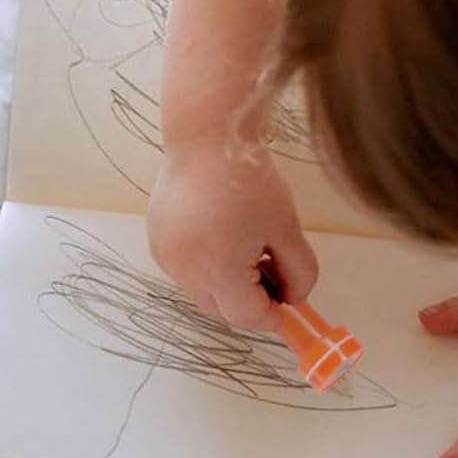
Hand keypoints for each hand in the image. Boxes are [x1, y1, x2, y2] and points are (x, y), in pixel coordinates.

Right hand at [147, 137, 318, 330]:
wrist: (208, 140)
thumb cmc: (248, 179)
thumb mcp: (287, 228)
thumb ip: (299, 272)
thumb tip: (295, 297)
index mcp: (218, 268)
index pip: (247, 316)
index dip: (271, 314)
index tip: (287, 305)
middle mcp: (185, 269)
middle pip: (222, 310)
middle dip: (248, 300)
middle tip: (271, 270)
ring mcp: (167, 257)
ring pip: (203, 292)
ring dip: (227, 283)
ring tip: (245, 245)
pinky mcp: (158, 243)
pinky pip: (187, 271)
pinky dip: (207, 265)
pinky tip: (222, 234)